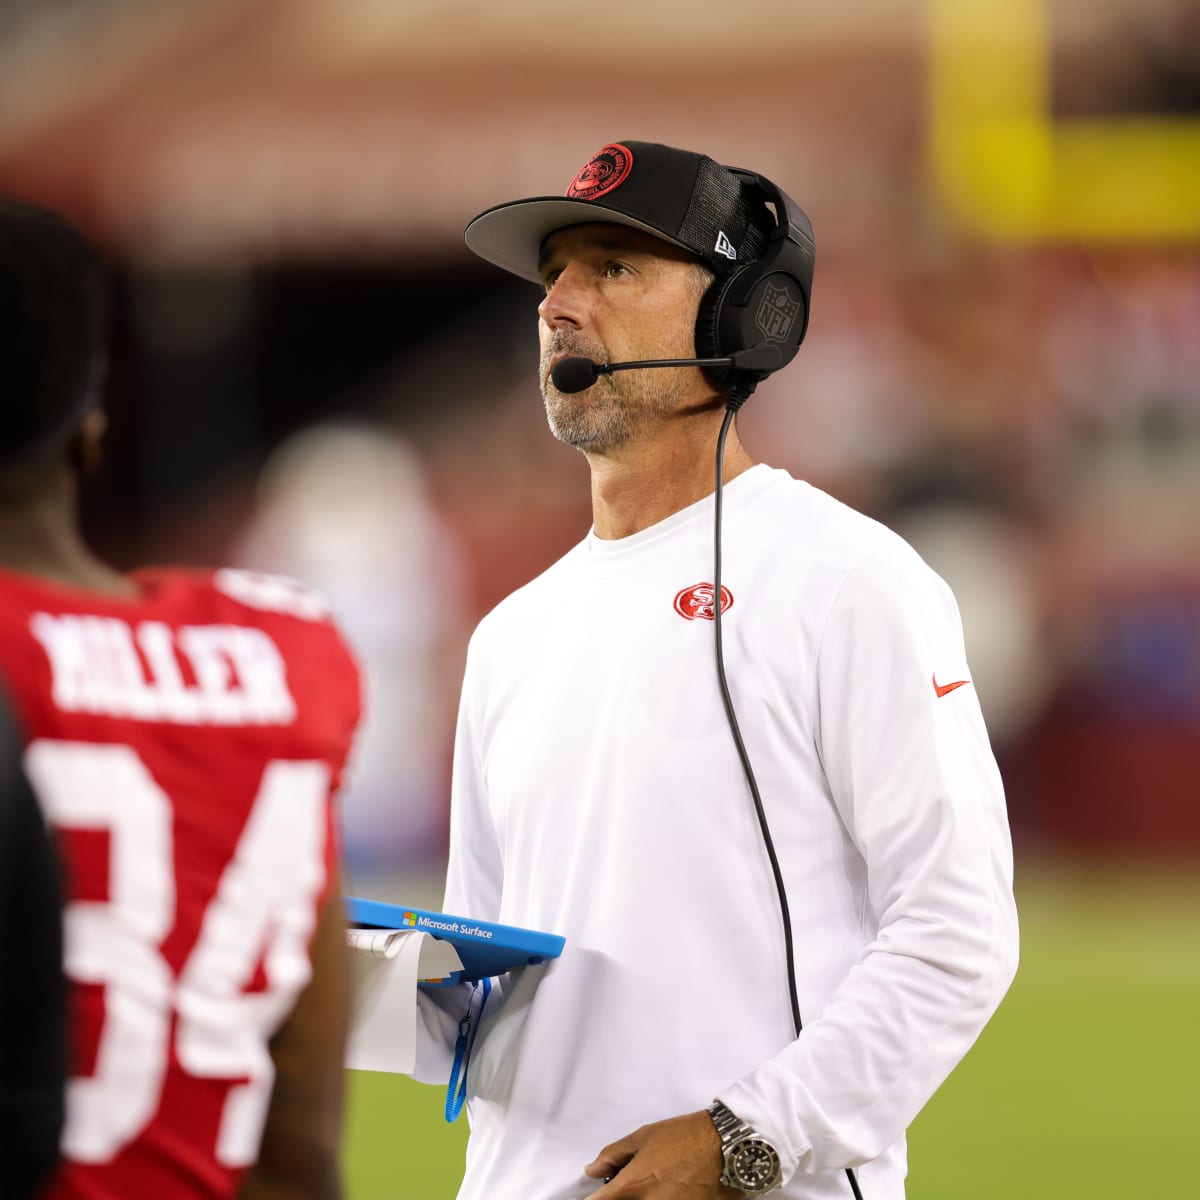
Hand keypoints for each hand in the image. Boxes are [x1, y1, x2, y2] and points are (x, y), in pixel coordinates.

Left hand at [583, 1110, 741, 1197]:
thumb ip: (613, 1155)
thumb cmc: (684, 1138)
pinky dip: (657, 1199)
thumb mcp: (643, 1136)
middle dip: (620, 1196)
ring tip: (654, 1182)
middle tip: (635, 1181)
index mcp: (633, 1186)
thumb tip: (593, 1170)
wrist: (722, 1148)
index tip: (598, 1194)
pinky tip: (667, 1188)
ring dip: (641, 1198)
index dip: (596, 1198)